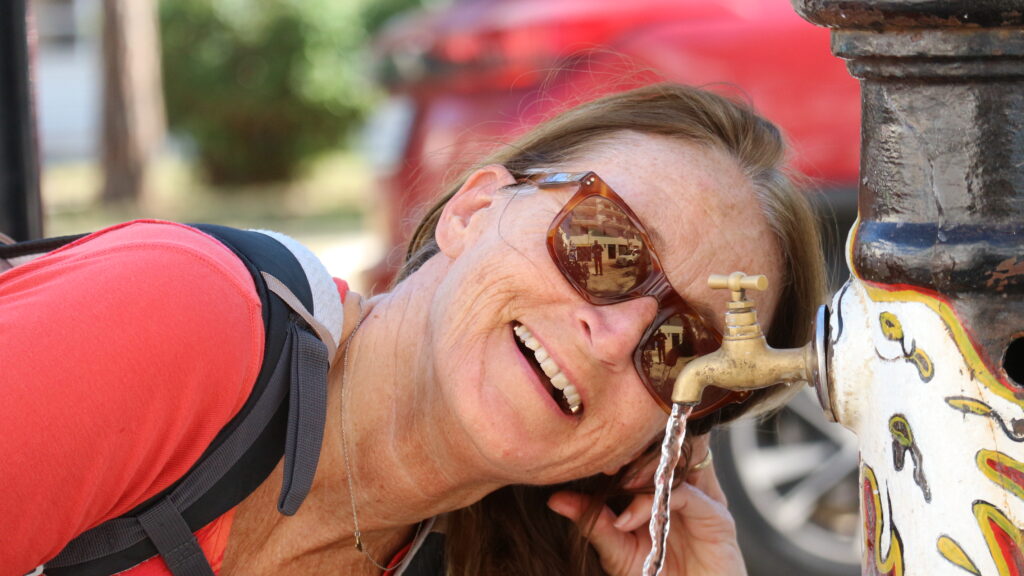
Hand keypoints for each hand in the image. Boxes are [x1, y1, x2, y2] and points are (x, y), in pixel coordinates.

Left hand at [547, 436, 746, 575]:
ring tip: (616, 486)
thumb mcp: (616, 550)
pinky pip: (684, 495)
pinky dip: (652, 502)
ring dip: (641, 470)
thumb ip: (592, 522)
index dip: (617, 450)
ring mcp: (703, 497)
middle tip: (601, 468)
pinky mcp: (717, 516)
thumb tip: (556, 499)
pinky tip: (628, 520)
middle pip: (664, 447)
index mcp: (662, 485)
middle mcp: (684, 485)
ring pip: (675, 462)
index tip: (588, 461)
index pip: (644, 449)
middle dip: (631, 453)